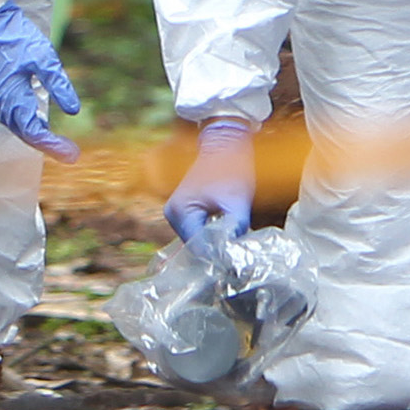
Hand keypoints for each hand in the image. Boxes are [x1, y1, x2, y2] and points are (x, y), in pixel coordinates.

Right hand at [0, 3, 83, 157]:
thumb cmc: (16, 36)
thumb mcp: (44, 57)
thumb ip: (58, 84)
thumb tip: (73, 110)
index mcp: (12, 94)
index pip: (32, 130)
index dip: (52, 145)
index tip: (72, 154)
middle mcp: (0, 101)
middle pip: (23, 132)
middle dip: (47, 144)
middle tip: (71, 154)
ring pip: (16, 124)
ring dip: (36, 135)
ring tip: (58, 143)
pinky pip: (10, 114)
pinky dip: (25, 122)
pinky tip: (38, 120)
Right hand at [168, 118, 255, 250]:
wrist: (225, 146)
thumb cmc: (231, 169)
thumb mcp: (236, 201)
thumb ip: (235, 229)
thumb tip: (236, 255)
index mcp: (181, 211)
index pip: (198, 247)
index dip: (217, 257)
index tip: (236, 264)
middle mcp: (172, 214)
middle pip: (194, 246)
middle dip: (215, 252)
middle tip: (237, 258)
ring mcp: (176, 212)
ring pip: (195, 240)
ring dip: (213, 245)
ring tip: (233, 247)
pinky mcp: (184, 211)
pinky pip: (196, 231)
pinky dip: (210, 235)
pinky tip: (226, 236)